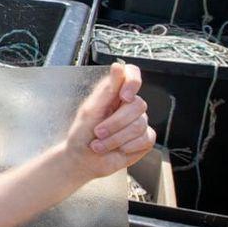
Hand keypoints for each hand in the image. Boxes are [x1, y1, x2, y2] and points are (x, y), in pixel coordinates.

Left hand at [64, 63, 155, 181]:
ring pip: (139, 125)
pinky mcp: (145, 139)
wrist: (83, 160)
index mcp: (114, 93)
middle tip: (97, 132)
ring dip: (116, 138)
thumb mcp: (90, 111)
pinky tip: (116, 149)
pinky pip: (145, 139)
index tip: (124, 96)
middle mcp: (129, 105)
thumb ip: (106, 90)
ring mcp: (139, 122)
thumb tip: (118, 66)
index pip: (132, 74)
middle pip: (137, 105)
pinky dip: (127, 147)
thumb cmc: (82, 134)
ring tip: (100, 144)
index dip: (133, 82)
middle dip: (115, 123)